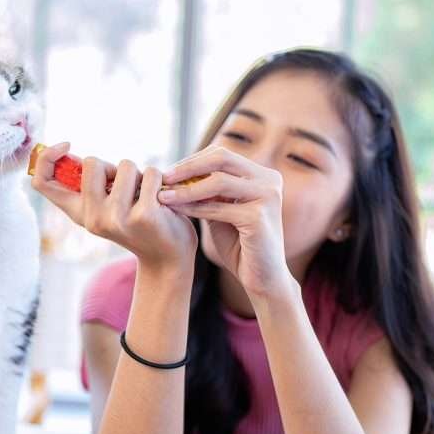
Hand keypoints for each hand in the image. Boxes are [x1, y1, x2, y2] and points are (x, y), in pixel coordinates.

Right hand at [29, 142, 197, 273]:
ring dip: (140, 175)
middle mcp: (92, 218)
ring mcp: (116, 219)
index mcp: (78, 213)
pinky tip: (160, 202)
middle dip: (113, 166)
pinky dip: (159, 180)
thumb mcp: (105, 206)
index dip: (46, 157)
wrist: (167, 257)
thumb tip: (67, 151)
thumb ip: (90, 184)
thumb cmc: (137, 222)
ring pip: (125, 165)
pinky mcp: (143, 216)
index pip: (41, 182)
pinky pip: (150, 174)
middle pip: (91, 162)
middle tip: (126, 189)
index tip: (66, 145)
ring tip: (145, 197)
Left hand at [159, 145, 293, 297]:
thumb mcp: (221, 211)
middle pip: (222, 159)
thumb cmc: (241, 246)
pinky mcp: (259, 217)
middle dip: (188, 167)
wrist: (262, 278)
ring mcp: (267, 197)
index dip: (192, 161)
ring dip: (186, 189)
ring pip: (218, 182)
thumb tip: (175, 175)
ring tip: (163, 196)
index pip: (222, 156)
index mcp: (262, 175)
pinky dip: (194, 208)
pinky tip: (176, 210)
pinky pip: (218, 208)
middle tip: (163, 177)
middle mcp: (269, 180)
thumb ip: (207, 193)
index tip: (168, 173)